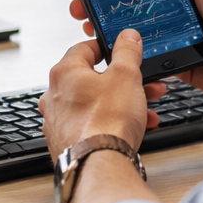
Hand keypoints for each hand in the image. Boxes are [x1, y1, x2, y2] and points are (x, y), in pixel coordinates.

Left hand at [39, 30, 166, 157]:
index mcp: (64, 72)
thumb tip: (127, 37)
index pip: (85, 48)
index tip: (122, 51)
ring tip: (146, 109)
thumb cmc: (106, 121)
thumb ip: (127, 51)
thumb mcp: (126, 75)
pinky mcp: (66, 142)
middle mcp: (55, 95)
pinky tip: (135, 128)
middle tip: (144, 83)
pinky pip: (93, 125)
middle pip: (93, 79)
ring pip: (96, 103)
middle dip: (124, 81)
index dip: (107, 48)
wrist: (99, 166)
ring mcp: (58, 121)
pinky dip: (113, 123)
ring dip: (123, 103)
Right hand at [60, 0, 202, 100]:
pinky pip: (144, 59)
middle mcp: (174, 10)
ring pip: (130, 31)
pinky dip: (126, 56)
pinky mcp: (175, 62)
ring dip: (105, 27)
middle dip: (98, 0)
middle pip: (128, 2)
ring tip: (86, 23)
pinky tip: (107, 51)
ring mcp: (172, 37)